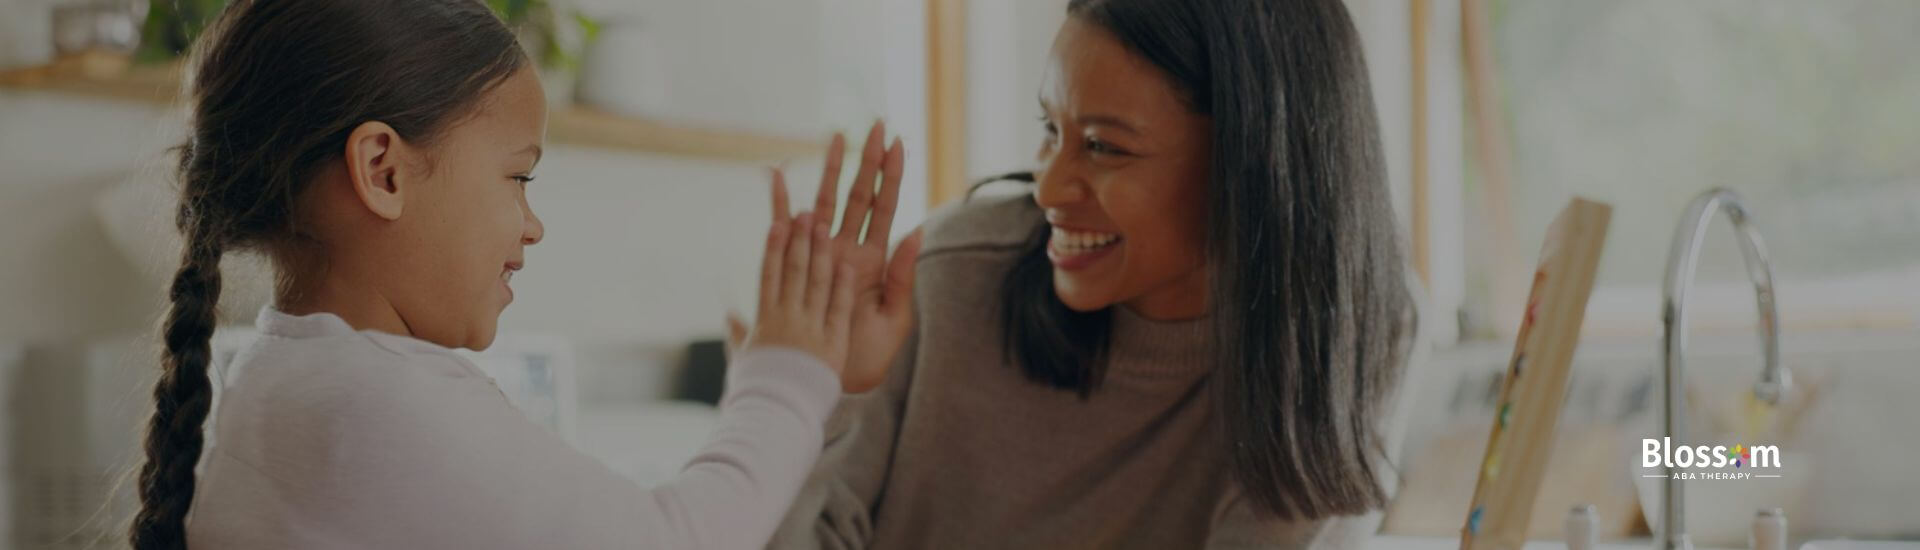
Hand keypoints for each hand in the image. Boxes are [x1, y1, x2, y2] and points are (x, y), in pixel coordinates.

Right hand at [740, 203, 856, 373]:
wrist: (773, 416)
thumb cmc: (756, 390)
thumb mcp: (743, 360)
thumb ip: (738, 334)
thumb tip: (729, 316)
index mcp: (765, 321)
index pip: (770, 276)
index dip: (775, 247)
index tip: (778, 222)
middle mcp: (786, 319)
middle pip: (793, 272)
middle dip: (800, 240)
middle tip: (805, 212)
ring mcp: (808, 329)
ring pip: (815, 284)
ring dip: (820, 253)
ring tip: (824, 227)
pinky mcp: (830, 345)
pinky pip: (836, 310)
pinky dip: (842, 287)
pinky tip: (847, 265)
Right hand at [809, 121, 921, 392]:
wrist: (837, 380)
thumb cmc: (870, 355)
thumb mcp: (895, 316)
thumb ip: (904, 274)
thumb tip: (917, 230)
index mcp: (876, 261)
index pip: (885, 208)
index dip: (891, 176)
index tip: (898, 142)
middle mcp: (849, 251)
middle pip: (859, 196)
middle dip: (867, 160)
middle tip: (874, 125)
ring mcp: (822, 255)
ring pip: (827, 203)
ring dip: (831, 170)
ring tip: (835, 135)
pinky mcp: (798, 266)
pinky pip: (787, 228)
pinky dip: (782, 201)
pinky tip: (778, 175)